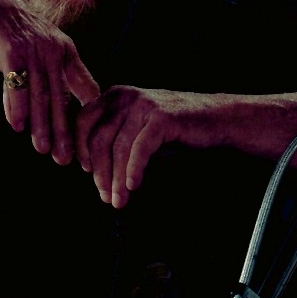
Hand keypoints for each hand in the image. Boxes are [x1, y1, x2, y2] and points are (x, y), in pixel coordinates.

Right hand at [0, 0, 99, 163]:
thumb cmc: (13, 27)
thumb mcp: (44, 45)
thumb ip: (60, 72)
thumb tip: (74, 102)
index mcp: (66, 51)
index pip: (84, 89)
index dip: (86, 119)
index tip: (86, 144)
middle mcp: (53, 50)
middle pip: (61, 98)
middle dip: (64, 131)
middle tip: (65, 158)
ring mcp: (32, 49)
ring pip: (39, 95)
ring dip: (40, 125)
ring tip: (42, 149)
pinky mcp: (10, 49)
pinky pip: (15, 84)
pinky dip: (15, 106)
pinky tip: (16, 125)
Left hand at [75, 86, 187, 208]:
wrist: (216, 120)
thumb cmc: (174, 132)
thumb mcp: (138, 135)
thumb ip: (115, 146)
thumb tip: (95, 175)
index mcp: (114, 96)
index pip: (83, 121)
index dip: (80, 148)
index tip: (85, 172)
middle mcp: (125, 96)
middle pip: (98, 138)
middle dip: (99, 172)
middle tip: (105, 197)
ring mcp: (143, 104)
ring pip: (119, 148)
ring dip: (116, 179)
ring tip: (118, 201)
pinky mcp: (161, 117)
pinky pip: (140, 148)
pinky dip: (134, 169)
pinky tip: (133, 186)